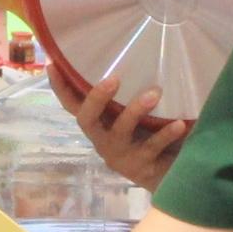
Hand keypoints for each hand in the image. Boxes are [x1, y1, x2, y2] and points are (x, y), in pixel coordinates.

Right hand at [63, 71, 191, 190]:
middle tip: (113, 79)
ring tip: (154, 93)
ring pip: (120, 133)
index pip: (73, 106)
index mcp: (98, 125)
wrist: (172, 179)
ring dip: (135, 110)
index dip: (60, 88)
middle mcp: (103, 140)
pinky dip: (166, 134)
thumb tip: (138, 52)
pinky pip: (152, 148)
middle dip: (96, 98)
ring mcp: (121, 156)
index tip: (52, 65)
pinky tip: (180, 124)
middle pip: (87, 120)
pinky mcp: (141, 168)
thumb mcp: (135, 117)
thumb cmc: (151, 137)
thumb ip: (129, 97)